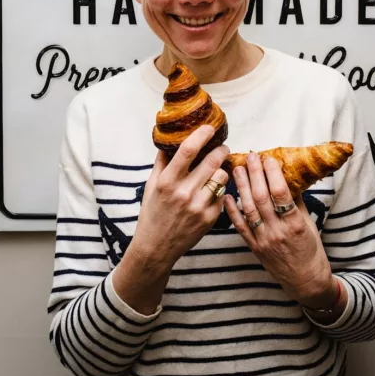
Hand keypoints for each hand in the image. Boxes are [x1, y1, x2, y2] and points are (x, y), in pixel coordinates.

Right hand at [133, 125, 228, 267]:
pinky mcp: (210, 219)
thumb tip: (170, 139)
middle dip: (221, 149)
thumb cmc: (152, 214)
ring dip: (221, 169)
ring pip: (222, 176)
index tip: (209, 127)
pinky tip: (212, 190)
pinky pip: (223, 195)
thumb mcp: (151, 186)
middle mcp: (184, 193)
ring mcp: (199, 207)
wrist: (156, 248)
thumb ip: (162, 162)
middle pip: (212, 160)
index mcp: (167, 182)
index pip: (188, 150)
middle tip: (222, 147)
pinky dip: (220, 190)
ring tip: (217, 169)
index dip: (201, 135)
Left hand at [224, 153, 343, 311]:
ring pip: (249, 209)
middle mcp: (277, 232)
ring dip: (242, 187)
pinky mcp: (254, 247)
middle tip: (251, 156)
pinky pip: (240, 227)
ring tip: (238, 169)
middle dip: (255, 174)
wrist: (305, 281)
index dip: (273, 174)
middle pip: (262, 198)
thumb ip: (296, 202)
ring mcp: (263, 240)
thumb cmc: (311, 250)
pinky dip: (232, 210)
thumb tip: (285, 176)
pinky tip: (227, 195)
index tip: (268, 158)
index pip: (281, 194)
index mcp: (295, 225)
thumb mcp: (309, 224)